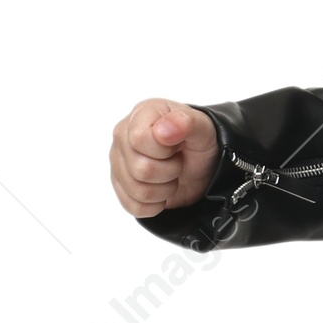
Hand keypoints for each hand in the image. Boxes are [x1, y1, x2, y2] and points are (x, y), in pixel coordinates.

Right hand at [110, 99, 218, 218]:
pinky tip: (163, 188)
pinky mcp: (121, 187)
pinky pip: (135, 206)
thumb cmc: (199, 142)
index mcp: (140, 115)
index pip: (139, 139)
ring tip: (172, 174)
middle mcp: (123, 137)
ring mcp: (119, 163)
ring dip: (165, 189)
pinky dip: (157, 204)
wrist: (202, 165)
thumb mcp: (203, 128)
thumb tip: (163, 130)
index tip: (178, 145)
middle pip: (140, 169)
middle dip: (170, 170)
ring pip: (138, 191)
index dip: (165, 150)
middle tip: (178, 160)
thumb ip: (186, 122)